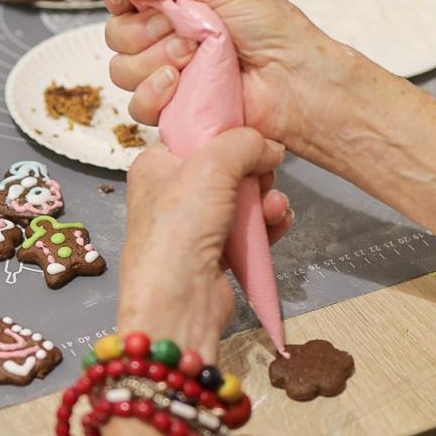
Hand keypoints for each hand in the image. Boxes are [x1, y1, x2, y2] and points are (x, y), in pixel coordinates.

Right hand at [102, 0, 358, 150]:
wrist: (297, 83)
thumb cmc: (276, 31)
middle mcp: (168, 35)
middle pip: (117, 33)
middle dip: (144, 31)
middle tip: (184, 30)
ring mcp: (169, 73)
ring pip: (121, 68)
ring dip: (152, 61)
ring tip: (192, 57)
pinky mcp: (173, 108)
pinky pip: (135, 106)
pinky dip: (152, 95)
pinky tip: (180, 85)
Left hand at [117, 130, 291, 356]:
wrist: (178, 301)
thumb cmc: (179, 228)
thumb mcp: (212, 165)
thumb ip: (245, 143)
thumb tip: (270, 147)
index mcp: (156, 165)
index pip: (195, 136)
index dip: (226, 134)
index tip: (253, 137)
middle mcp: (171, 194)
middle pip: (226, 168)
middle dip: (255, 172)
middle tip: (265, 177)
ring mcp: (193, 226)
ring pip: (242, 199)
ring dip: (266, 200)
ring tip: (275, 208)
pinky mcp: (214, 253)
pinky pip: (248, 230)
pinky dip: (267, 226)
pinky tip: (278, 224)